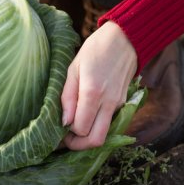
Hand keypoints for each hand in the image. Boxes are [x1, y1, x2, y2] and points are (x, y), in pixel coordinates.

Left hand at [61, 21, 137, 149]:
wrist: (125, 39)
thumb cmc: (95, 50)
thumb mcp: (73, 68)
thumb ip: (68, 96)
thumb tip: (64, 122)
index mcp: (92, 93)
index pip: (80, 128)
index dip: (68, 134)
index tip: (58, 130)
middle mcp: (109, 103)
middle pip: (96, 140)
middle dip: (79, 145)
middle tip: (66, 139)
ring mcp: (119, 104)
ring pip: (105, 135)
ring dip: (88, 138)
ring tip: (74, 131)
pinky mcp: (123, 103)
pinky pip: (110, 124)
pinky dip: (98, 127)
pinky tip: (87, 119)